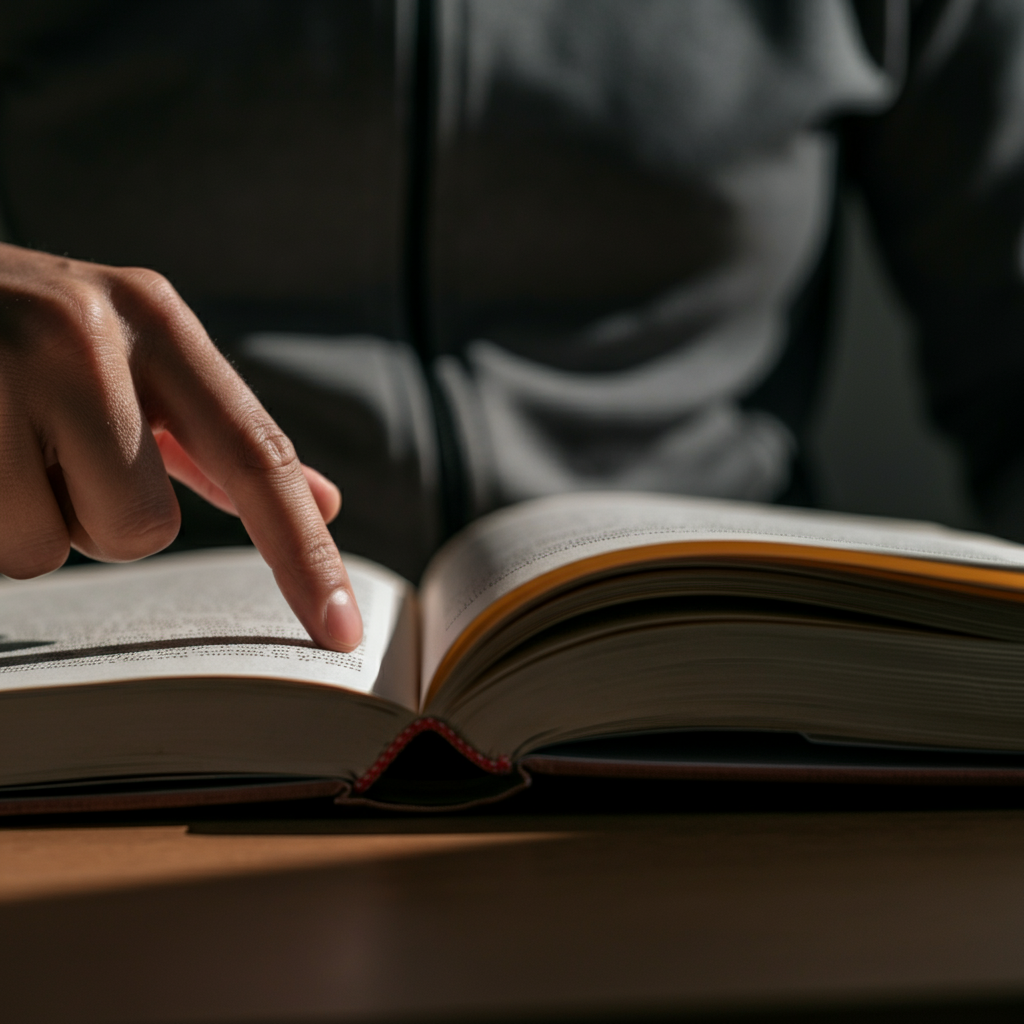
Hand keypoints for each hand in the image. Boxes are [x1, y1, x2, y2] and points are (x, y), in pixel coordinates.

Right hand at [0, 242, 362, 649]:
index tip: (341, 634)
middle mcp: (82, 332)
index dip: (305, 555)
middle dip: (98, 520)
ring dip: (24, 520)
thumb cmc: (24, 334)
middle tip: (50, 454)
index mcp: (153, 317)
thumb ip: (218, 439)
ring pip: (47, 548)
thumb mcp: (129, 356)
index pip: (256, 456)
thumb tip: (324, 503)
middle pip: (141, 530)